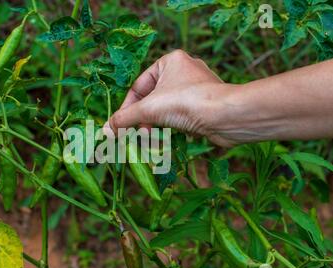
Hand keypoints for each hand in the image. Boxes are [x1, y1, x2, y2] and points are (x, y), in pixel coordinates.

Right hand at [104, 49, 233, 146]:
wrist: (227, 116)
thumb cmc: (187, 102)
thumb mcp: (149, 109)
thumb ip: (124, 119)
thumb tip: (105, 130)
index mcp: (170, 61)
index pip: (139, 87)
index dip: (127, 109)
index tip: (118, 127)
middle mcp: (184, 71)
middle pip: (152, 100)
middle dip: (142, 121)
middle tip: (137, 136)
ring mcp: (196, 89)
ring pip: (166, 110)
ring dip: (156, 128)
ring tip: (152, 141)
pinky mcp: (205, 106)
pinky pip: (180, 117)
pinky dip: (172, 129)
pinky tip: (169, 141)